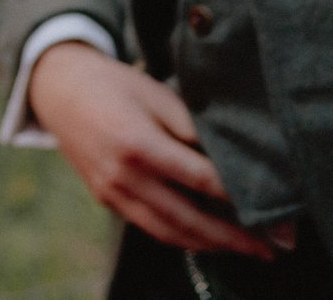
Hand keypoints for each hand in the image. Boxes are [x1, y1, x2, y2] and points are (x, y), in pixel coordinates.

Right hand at [26, 42, 275, 259]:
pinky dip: (183, 236)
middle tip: (272, 248)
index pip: (200, 180)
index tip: (274, 210)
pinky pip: (150, 226)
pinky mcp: (107, 200)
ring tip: (247, 248)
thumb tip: (233, 159)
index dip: (239, 198)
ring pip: (168, 233)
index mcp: (138, 144)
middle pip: (188, 220)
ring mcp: (112, 193)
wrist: (58, 89)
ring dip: (211, 245)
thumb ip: (192, 128)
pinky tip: (208, 236)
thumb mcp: (157, 93)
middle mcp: (124, 176)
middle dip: (234, 239)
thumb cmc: (115, 84)